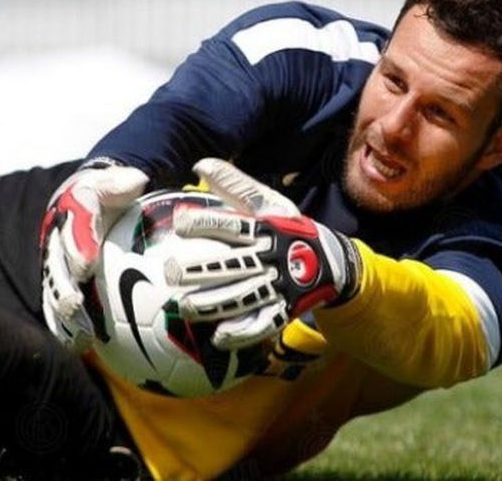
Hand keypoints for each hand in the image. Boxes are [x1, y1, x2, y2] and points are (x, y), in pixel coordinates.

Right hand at [40, 159, 148, 351]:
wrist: (84, 201)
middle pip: (57, 266)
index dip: (78, 245)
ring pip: (54, 291)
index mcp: (72, 210)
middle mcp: (57, 238)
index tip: (86, 264)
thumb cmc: (107, 194)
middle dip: (63, 287)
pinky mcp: (55, 282)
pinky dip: (66, 327)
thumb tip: (136, 180)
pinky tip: (80, 346)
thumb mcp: (114, 182)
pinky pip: (57, 306)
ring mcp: (53, 262)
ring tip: (80, 336)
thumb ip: (120, 183)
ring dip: (64, 315)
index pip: (75, 226)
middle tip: (75, 306)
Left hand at [166, 158, 360, 348]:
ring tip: (184, 307)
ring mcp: (278, 286)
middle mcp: (270, 258)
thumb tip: (199, 164)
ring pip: (242, 297)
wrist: (333, 262)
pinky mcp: (284, 310)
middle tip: (169, 272)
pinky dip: (240, 333)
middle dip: (200, 270)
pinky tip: (217, 338)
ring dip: (212, 304)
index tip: (179, 223)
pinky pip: (261, 325)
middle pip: (232, 265)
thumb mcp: (267, 203)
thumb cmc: (288, 228)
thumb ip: (233, 185)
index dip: (206, 224)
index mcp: (265, 229)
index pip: (233, 226)